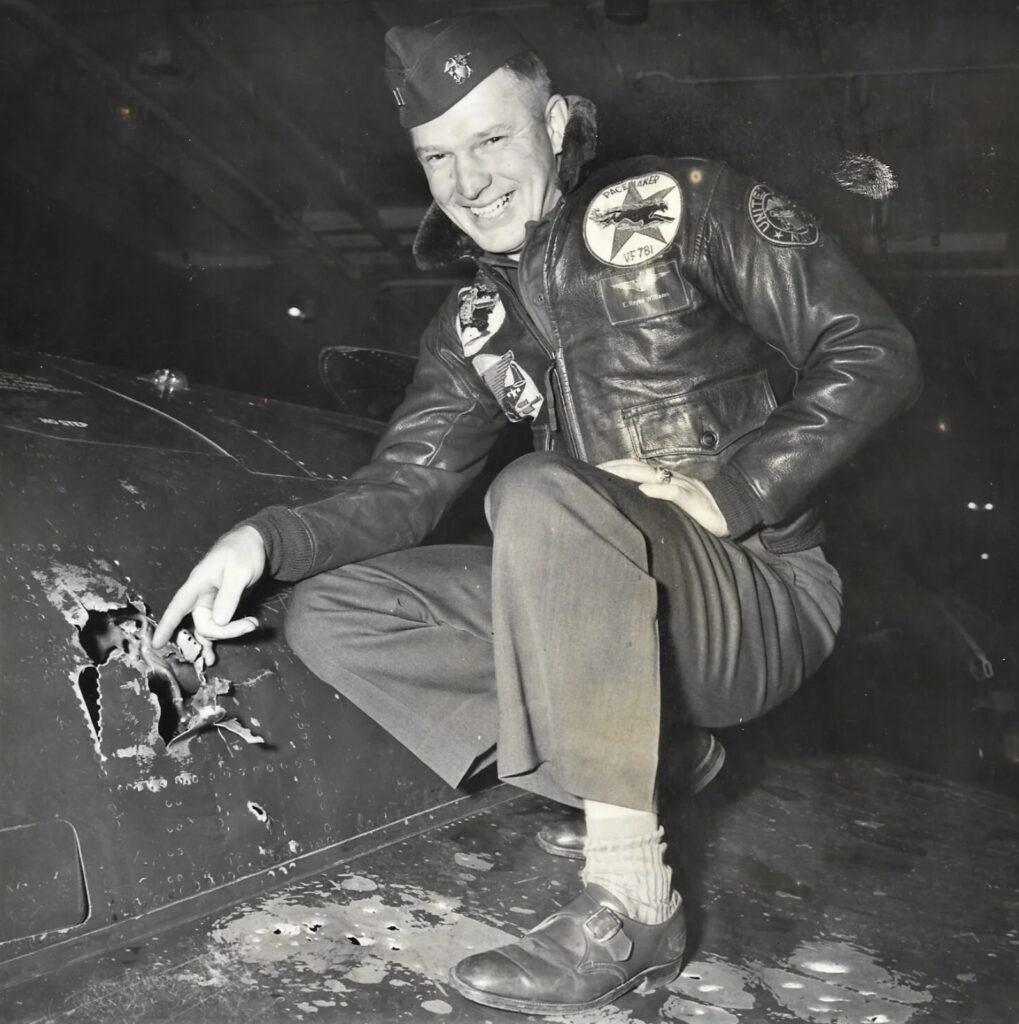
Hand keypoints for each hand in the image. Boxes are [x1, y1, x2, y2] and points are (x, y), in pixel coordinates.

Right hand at [153, 525, 265, 662]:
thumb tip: (218, 621)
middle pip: (202, 624)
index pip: (177, 606)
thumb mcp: (240, 571)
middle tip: (252, 624)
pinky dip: (226, 634)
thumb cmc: (244, 551)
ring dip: (228, 633)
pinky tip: (238, 636)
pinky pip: (218, 625)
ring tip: (252, 625)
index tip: (156, 644)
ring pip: (211, 627)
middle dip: (224, 631)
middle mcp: (201, 595)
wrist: (255, 542)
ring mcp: (211, 602)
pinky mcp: (222, 606)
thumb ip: (229, 595)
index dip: (166, 625)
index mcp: (198, 582)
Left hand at [598, 459, 729, 537]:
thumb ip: (656, 499)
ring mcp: (681, 486)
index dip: (615, 466)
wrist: (731, 510)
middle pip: (637, 467)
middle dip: (614, 467)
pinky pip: (675, 491)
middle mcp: (670, 478)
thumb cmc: (700, 510)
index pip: (635, 467)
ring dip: (628, 473)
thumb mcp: (673, 505)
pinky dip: (659, 489)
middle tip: (592, 470)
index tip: (594, 469)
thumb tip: (633, 500)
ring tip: (608, 474)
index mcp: (664, 479)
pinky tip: (644, 490)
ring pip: (652, 474)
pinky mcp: (693, 499)